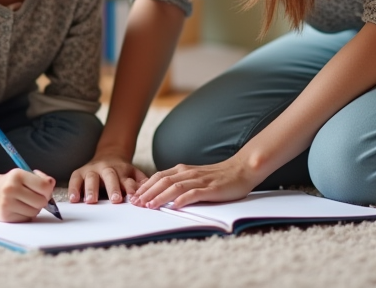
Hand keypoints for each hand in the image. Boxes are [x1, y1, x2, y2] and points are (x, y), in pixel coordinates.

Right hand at [0, 169, 55, 222]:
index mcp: (18, 175)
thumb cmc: (11, 183)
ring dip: (34, 209)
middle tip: (36, 198)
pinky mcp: (5, 216)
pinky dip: (26, 215)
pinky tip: (19, 209)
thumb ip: (40, 179)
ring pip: (35, 212)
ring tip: (26, 203)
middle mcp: (11, 188)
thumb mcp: (23, 175)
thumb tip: (51, 184)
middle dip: (42, 201)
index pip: (44, 186)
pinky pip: (26, 219)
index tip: (45, 191)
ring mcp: (7, 203)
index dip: (48, 190)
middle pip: (41, 201)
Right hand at [68, 150, 147, 203]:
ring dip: (91, 189)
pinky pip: (75, 180)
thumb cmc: (121, 170)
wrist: (109, 154)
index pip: (127, 180)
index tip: (133, 198)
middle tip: (115, 200)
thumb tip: (149, 193)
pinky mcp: (79, 173)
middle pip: (110, 176)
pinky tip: (73, 199)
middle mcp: (107, 169)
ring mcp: (92, 170)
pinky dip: (73, 189)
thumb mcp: (134, 173)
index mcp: (122, 170)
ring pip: (91, 178)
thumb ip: (140, 183)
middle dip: (112, 188)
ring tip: (90, 201)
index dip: (130, 189)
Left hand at [129, 156, 259, 209]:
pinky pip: (195, 194)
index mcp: (183, 170)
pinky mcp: (211, 189)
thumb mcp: (195, 176)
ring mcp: (200, 181)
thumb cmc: (218, 176)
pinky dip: (183, 200)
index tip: (133, 197)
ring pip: (175, 187)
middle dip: (147, 192)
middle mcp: (189, 173)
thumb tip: (161, 193)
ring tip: (149, 206)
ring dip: (160, 196)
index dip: (144, 186)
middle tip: (135, 204)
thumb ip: (180, 182)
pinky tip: (175, 206)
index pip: (159, 177)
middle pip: (163, 181)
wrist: (241, 169)